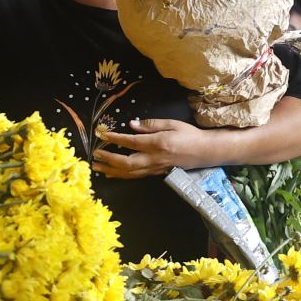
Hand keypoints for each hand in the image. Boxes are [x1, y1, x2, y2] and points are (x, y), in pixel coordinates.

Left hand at [92, 118, 214, 179]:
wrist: (205, 152)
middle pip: (126, 162)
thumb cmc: (189, 135)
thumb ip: (150, 125)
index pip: (131, 142)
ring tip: (97, 166)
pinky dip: (121, 175)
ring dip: (111, 170)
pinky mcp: (156, 173)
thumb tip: (131, 124)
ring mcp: (154, 168)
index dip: (115, 138)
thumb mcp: (171, 124)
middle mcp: (154, 158)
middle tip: (95, 154)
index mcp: (157, 144)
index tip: (102, 134)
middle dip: (108, 159)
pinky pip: (135, 176)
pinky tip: (111, 173)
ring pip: (129, 173)